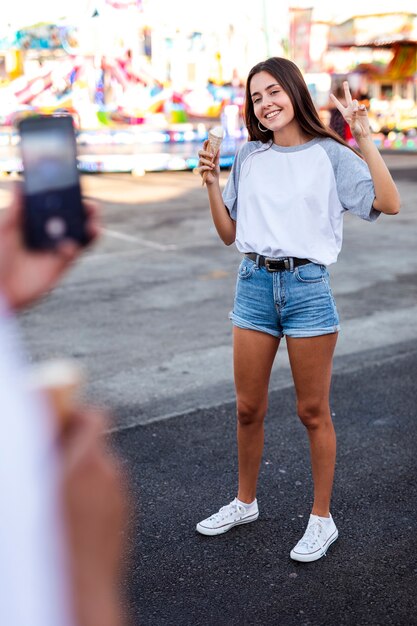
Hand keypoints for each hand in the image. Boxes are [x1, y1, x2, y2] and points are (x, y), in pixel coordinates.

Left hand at [0, 184, 99, 309]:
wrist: (2, 289)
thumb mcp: (5, 230)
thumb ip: (15, 209)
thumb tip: (19, 184)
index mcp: (35, 219)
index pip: (56, 202)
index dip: (68, 193)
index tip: (76, 185)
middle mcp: (49, 231)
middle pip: (74, 215)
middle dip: (85, 208)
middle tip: (90, 205)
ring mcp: (58, 246)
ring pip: (81, 232)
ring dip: (91, 225)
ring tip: (93, 224)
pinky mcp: (63, 262)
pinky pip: (78, 251)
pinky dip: (78, 246)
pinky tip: (67, 247)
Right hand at [59, 407, 127, 625]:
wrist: (82, 593)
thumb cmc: (52, 547)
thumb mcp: (39, 489)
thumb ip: (47, 452)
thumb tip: (47, 426)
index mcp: (88, 462)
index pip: (93, 416)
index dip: (75, 414)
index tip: (59, 421)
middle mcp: (111, 473)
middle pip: (95, 442)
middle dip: (73, 447)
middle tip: (49, 463)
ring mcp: (121, 494)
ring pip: (100, 468)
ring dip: (82, 472)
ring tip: (57, 497)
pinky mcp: (125, 513)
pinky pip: (107, 490)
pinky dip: (93, 493)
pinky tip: (73, 516)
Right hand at [195, 139, 219, 184]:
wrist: (214, 179)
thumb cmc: (215, 170)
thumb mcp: (217, 162)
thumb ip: (217, 156)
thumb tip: (218, 148)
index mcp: (205, 156)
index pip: (204, 148)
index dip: (205, 143)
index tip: (208, 140)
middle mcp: (201, 159)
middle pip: (200, 152)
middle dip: (206, 153)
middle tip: (212, 155)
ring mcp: (200, 165)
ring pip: (201, 160)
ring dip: (208, 162)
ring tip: (213, 165)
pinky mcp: (199, 171)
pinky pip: (202, 167)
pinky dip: (207, 167)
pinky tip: (211, 168)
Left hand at [330, 81, 370, 139]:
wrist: (363, 133)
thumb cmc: (356, 131)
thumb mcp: (353, 125)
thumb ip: (353, 116)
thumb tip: (355, 108)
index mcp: (345, 113)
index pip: (339, 105)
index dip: (335, 100)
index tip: (330, 94)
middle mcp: (350, 110)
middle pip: (348, 97)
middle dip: (346, 90)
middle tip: (345, 82)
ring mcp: (357, 109)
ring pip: (355, 102)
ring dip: (355, 104)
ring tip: (356, 110)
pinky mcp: (363, 110)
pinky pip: (362, 105)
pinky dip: (361, 107)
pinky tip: (361, 109)